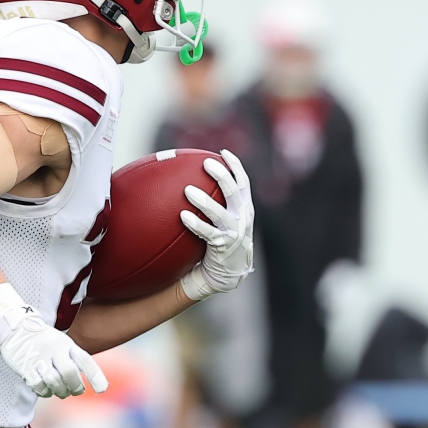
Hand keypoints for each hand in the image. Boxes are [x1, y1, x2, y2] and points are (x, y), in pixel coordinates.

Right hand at [0, 283, 104, 398]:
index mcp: (66, 344)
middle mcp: (54, 349)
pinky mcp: (25, 366)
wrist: (15, 327)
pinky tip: (46, 389)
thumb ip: (73, 358)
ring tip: (61, 392)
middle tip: (76, 391)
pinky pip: (38, 385)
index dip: (96, 377)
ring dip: (61, 392)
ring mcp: (39, 357)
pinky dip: (44, 392)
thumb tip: (86, 381)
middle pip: (70, 373)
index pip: (85, 360)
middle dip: (76, 387)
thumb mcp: (62, 342)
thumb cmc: (43, 340)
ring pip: (55, 382)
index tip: (102, 390)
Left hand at [179, 150, 254, 299]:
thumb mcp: (227, 221)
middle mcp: (243, 218)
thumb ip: (219, 204)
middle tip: (206, 163)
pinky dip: (195, 224)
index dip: (235, 166)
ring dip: (203, 201)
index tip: (223, 153)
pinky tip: (182, 216)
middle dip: (221, 175)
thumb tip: (193, 181)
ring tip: (187, 190)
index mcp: (245, 209)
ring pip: (220, 212)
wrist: (227, 274)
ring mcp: (234, 232)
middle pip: (233, 191)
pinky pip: (207, 233)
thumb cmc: (222, 242)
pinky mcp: (223, 245)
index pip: (243, 183)